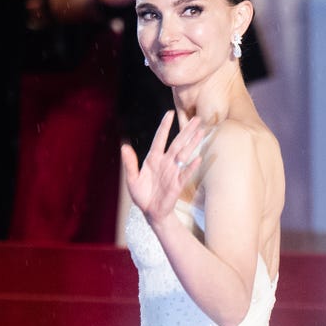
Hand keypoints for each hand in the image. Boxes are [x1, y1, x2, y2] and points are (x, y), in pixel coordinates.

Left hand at [121, 112, 206, 226]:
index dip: (164, 126)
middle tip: (196, 119)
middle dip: (187, 131)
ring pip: (184, 154)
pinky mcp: (177, 184)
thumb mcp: (132, 179)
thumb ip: (130, 163)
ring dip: (193, 143)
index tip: (169, 113)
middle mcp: (165, 162)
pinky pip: (185, 173)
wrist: (150, 212)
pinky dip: (191, 166)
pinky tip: (198, 158)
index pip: (160, 139)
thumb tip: (124, 146)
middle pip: (177, 143)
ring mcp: (173, 172)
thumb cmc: (142, 194)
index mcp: (153, 158)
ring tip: (201, 132)